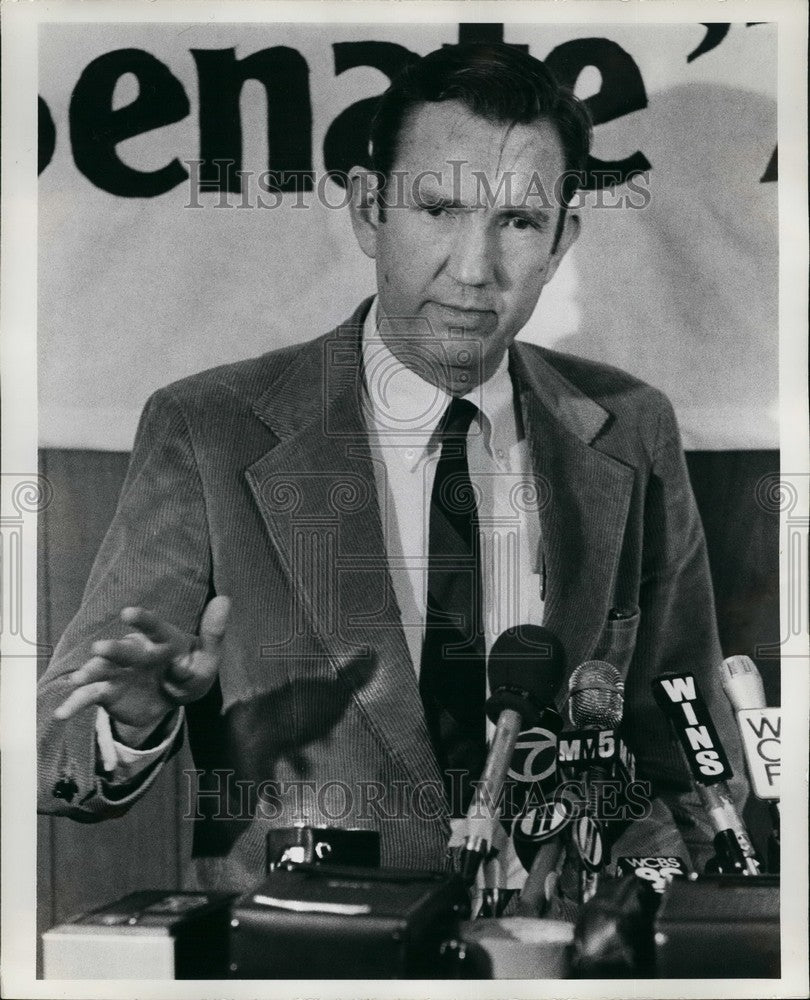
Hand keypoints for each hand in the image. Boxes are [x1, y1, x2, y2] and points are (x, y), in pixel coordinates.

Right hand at [53, 597, 230, 737]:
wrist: (167, 702)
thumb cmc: (190, 674)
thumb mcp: (207, 660)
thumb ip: (213, 633)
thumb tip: (225, 598)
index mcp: (162, 642)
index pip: (155, 628)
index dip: (143, 620)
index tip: (129, 612)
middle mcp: (136, 652)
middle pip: (125, 650)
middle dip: (113, 651)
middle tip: (98, 650)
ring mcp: (119, 670)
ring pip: (103, 670)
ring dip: (90, 673)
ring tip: (79, 679)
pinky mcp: (107, 691)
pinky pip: (89, 697)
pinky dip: (75, 704)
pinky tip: (61, 713)